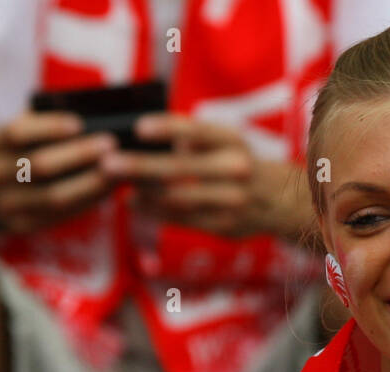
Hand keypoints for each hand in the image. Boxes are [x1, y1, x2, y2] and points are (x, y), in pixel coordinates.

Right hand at [0, 110, 119, 232]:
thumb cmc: (25, 151)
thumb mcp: (27, 132)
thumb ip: (50, 123)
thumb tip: (96, 116)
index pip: (18, 133)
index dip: (48, 127)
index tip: (80, 123)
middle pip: (39, 166)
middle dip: (78, 155)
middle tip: (111, 145)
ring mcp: (7, 204)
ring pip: (52, 197)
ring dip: (88, 184)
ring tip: (117, 170)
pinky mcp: (22, 225)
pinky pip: (58, 216)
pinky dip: (86, 202)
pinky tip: (107, 190)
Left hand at [100, 113, 306, 238]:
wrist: (281, 201)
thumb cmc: (238, 163)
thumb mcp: (225, 142)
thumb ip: (192, 140)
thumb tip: (141, 137)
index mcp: (233, 142)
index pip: (197, 131)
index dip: (167, 128)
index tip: (138, 127)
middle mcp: (235, 170)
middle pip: (180, 169)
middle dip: (140, 166)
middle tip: (107, 162)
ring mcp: (230, 201)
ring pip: (176, 198)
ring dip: (141, 191)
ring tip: (113, 182)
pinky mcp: (222, 226)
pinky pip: (180, 219)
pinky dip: (152, 210)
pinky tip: (133, 202)